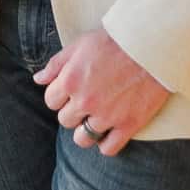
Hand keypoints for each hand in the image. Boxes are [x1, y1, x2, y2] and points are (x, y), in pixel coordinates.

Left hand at [33, 29, 169, 156]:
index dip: (60, 96)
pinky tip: (109, 131)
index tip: (72, 91)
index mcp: (71, 81)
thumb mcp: (79, 45)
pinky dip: (106, 144)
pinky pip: (108, 148)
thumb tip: (38, 79)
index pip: (51, 101)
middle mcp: (85, 101)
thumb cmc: (114, 41)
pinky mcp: (128, 124)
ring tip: (96, 119)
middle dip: (73, 111)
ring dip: (85, 131)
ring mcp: (107, 115)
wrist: (151, 45)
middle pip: (65, 120)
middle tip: (88, 100)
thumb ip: (56, 64)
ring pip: (82, 139)